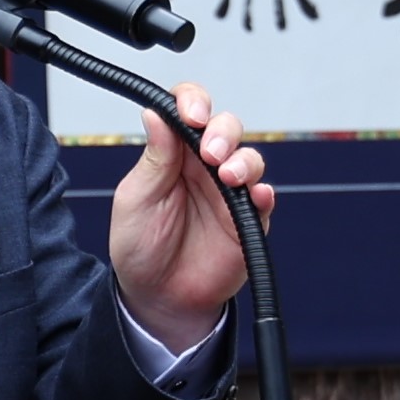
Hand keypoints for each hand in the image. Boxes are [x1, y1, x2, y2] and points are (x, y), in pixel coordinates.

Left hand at [103, 84, 268, 340]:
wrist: (158, 297)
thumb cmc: (140, 247)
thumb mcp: (136, 199)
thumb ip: (154, 158)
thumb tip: (156, 112)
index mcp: (174, 154)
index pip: (189, 110)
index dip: (194, 102)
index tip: (191, 115)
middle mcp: (204, 166)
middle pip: (226, 127)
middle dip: (223, 132)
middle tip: (211, 153)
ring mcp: (229, 192)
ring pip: (250, 158)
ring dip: (243, 161)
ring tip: (228, 177)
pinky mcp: (248, 220)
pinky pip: (264, 198)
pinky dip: (263, 193)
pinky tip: (255, 196)